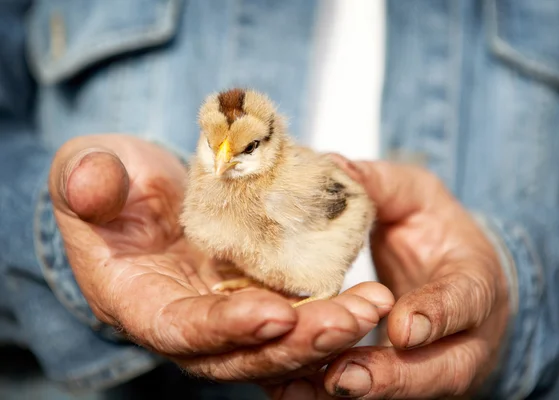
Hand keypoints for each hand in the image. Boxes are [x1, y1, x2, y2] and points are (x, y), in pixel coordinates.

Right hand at [48, 134, 394, 383]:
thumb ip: (86, 179)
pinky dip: (328, 309)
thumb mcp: (88, 169)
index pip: (179, 330)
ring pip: (277, 341)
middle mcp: (186, 320)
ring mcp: (224, 310)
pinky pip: (293, 312)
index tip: (275, 316)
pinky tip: (367, 295)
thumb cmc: (112, 182)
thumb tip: (91, 184)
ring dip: (327, 331)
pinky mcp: (253, 292)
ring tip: (373, 306)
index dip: (224, 329)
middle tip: (351, 318)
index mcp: (138, 301)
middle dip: (297, 342)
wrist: (143, 191)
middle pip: (242, 352)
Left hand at [272, 158, 509, 398]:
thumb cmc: (434, 232)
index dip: (438, 314)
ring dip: (357, 392)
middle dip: (392, 378)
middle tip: (344, 377)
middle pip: (442, 371)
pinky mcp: (406, 377)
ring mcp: (438, 365)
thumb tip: (331, 167)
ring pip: (407, 391)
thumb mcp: (417, 197)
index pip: (465, 301)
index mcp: (475, 282)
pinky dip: (333, 394)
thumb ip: (381, 186)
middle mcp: (465, 336)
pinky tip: (294, 389)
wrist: (451, 273)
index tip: (404, 327)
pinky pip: (375, 392)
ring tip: (306, 389)